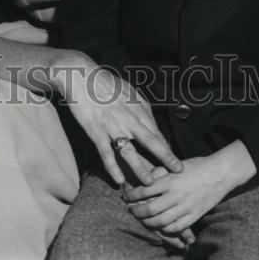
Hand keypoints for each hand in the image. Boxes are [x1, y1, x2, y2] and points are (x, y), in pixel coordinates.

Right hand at [54, 56, 182, 186]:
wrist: (81, 76)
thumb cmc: (105, 82)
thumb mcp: (128, 89)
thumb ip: (141, 105)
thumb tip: (151, 119)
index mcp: (136, 107)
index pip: (155, 130)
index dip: (166, 146)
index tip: (175, 159)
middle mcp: (127, 117)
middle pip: (150, 140)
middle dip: (165, 157)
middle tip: (177, 170)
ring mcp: (112, 126)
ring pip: (129, 150)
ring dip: (140, 168)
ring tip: (150, 183)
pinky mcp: (96, 131)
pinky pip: (106, 152)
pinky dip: (112, 167)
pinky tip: (119, 179)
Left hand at [123, 141, 256, 235]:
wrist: (219, 174)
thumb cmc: (197, 166)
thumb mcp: (176, 165)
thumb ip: (160, 173)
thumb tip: (145, 180)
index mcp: (170, 180)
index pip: (144, 190)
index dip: (132, 196)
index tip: (126, 197)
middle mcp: (175, 195)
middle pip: (149, 209)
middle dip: (137, 211)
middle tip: (131, 210)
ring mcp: (185, 207)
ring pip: (160, 221)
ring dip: (147, 222)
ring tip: (142, 219)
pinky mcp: (194, 216)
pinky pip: (175, 227)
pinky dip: (164, 229)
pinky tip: (159, 225)